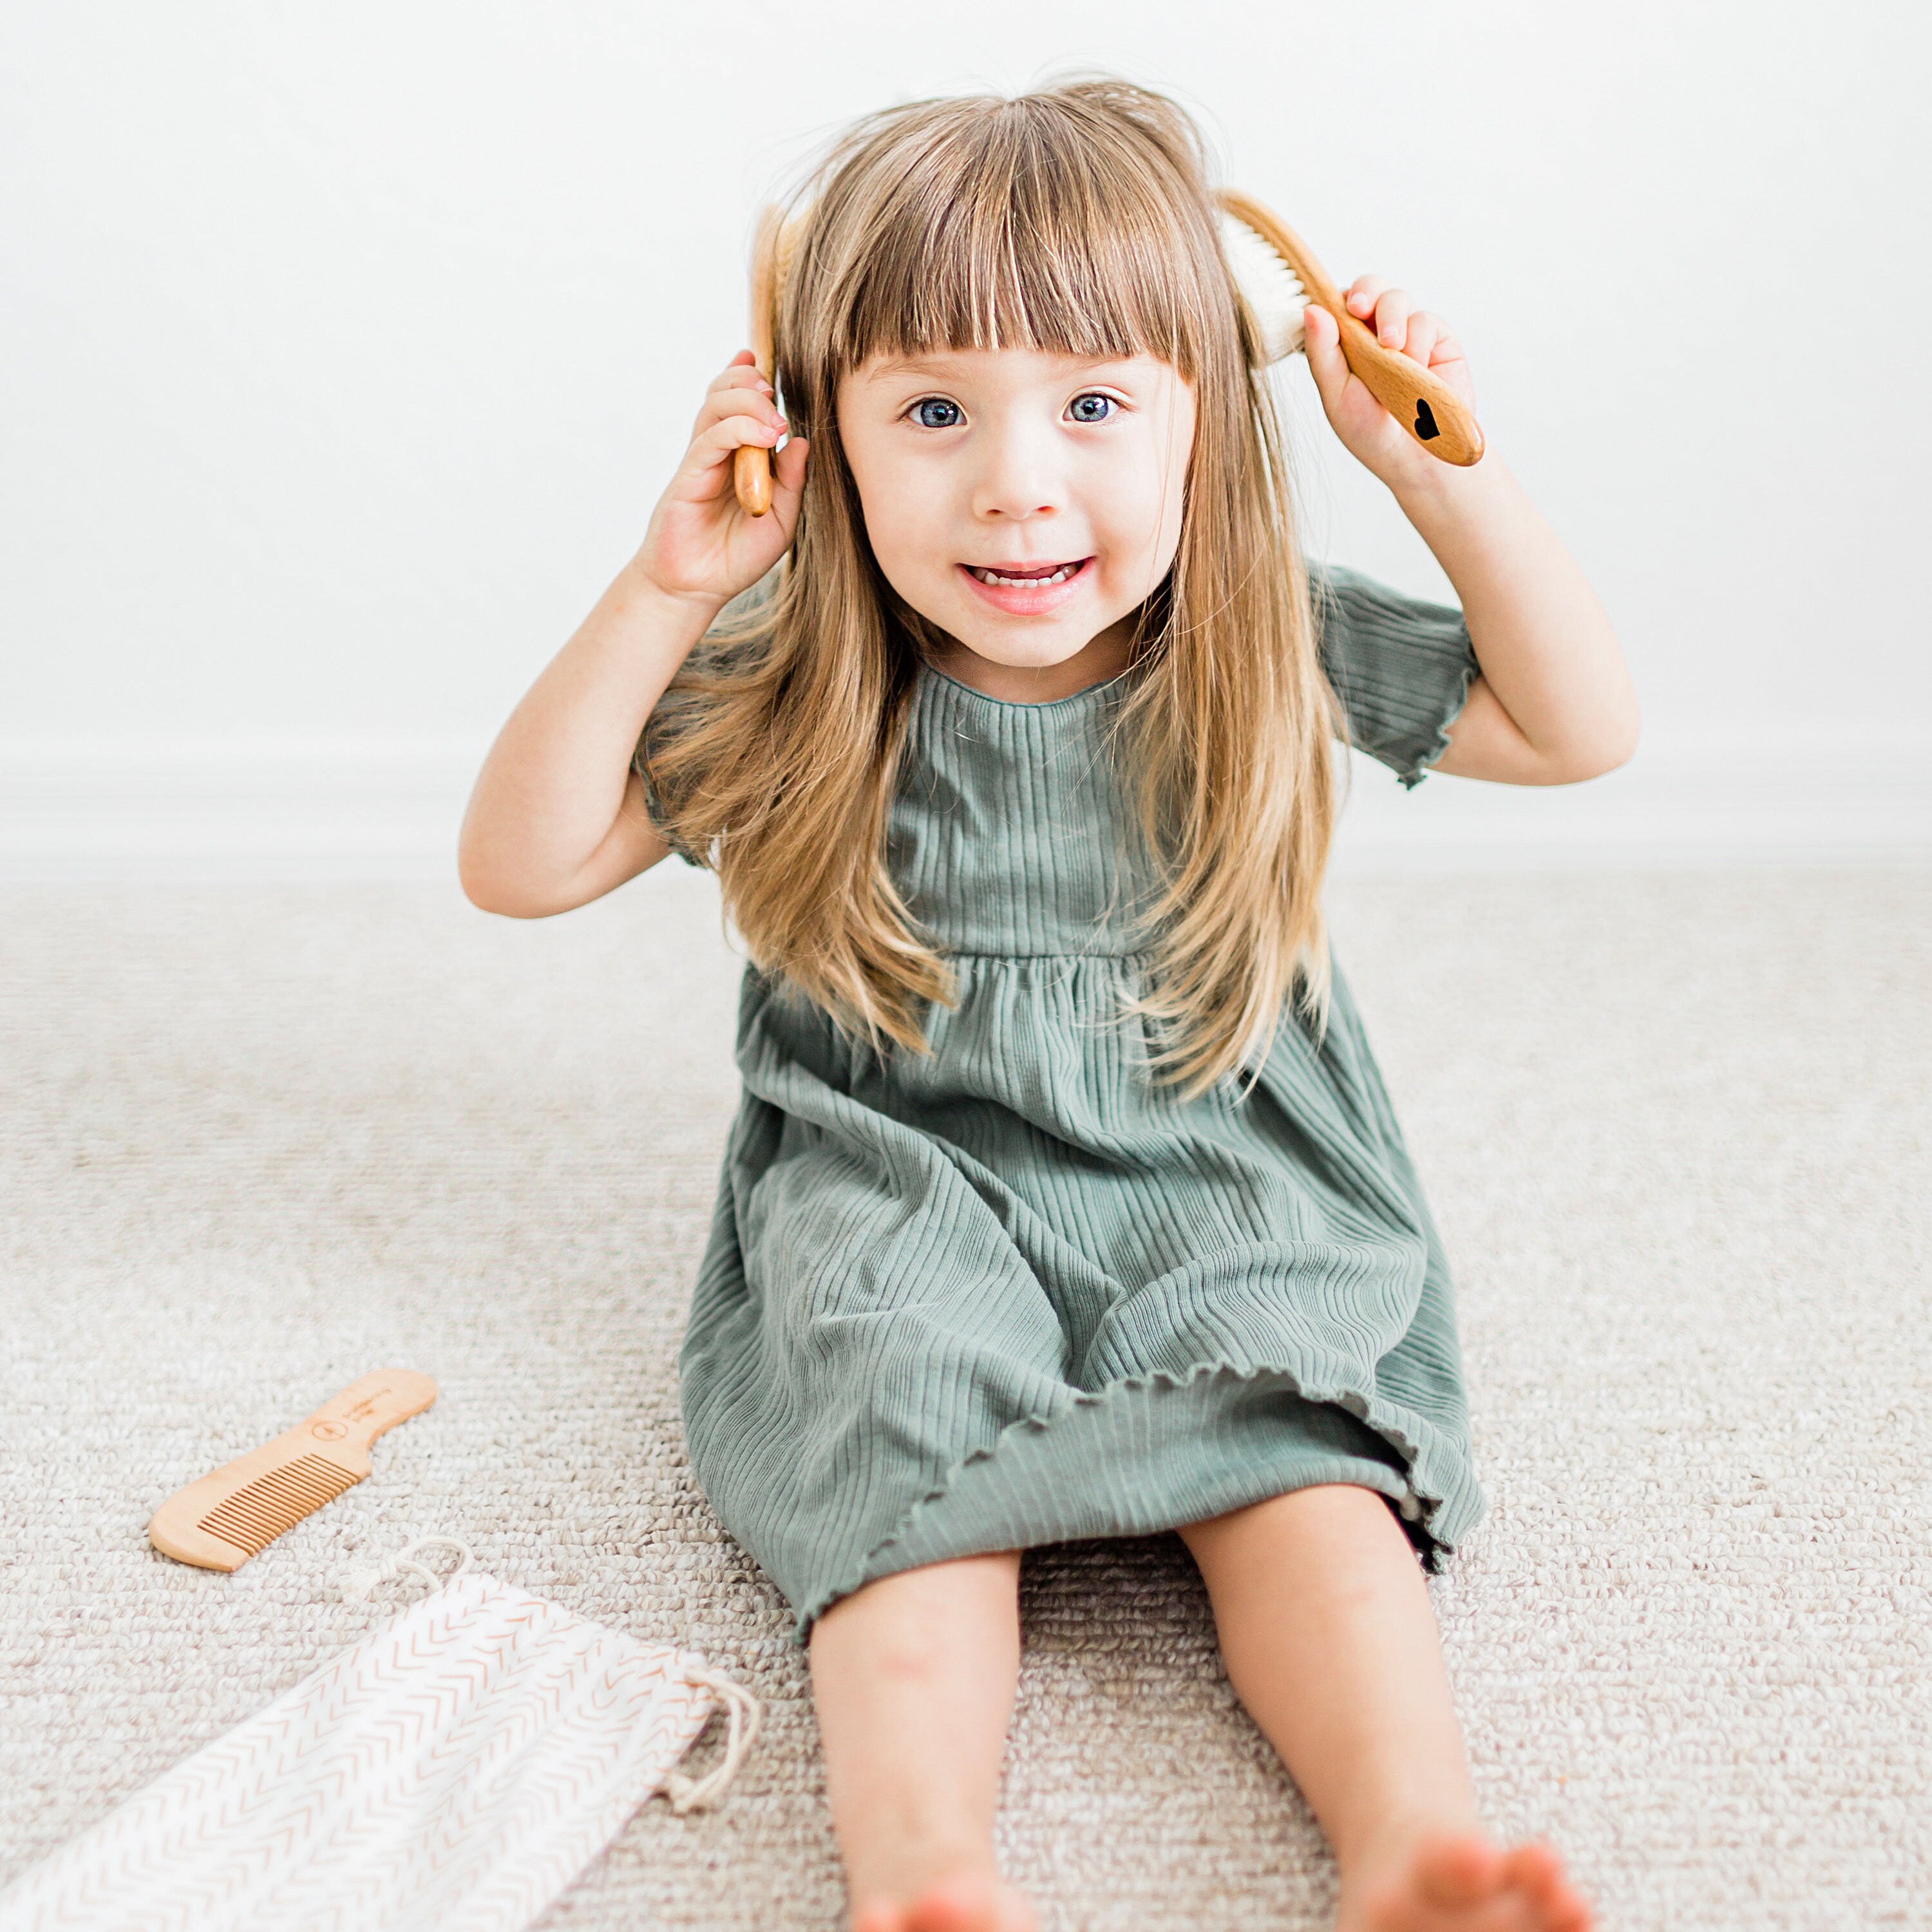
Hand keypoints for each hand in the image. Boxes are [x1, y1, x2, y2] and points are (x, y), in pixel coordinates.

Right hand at [632, 351, 809, 610]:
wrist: (698, 587)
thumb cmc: (737, 556)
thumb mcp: (781, 521)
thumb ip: (792, 482)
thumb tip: (801, 441)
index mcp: (739, 456)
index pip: (740, 404)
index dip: (748, 376)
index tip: (761, 360)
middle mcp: (719, 452)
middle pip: (724, 394)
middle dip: (749, 381)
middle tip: (773, 390)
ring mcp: (702, 461)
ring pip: (715, 407)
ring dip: (746, 398)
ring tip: (773, 411)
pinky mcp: (689, 476)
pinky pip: (710, 438)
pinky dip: (736, 428)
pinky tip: (763, 435)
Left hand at [1303, 279, 1475, 489]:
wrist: (1416, 457)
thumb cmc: (1370, 431)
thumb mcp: (1337, 396)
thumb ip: (1323, 354)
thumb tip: (1311, 309)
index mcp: (1344, 343)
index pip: (1336, 304)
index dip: (1334, 298)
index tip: (1334, 308)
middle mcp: (1374, 332)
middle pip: (1369, 288)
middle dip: (1365, 292)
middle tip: (1358, 308)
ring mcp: (1406, 332)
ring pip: (1396, 298)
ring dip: (1391, 318)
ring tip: (1392, 349)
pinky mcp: (1436, 338)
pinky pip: (1424, 320)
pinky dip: (1417, 341)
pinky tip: (1415, 368)